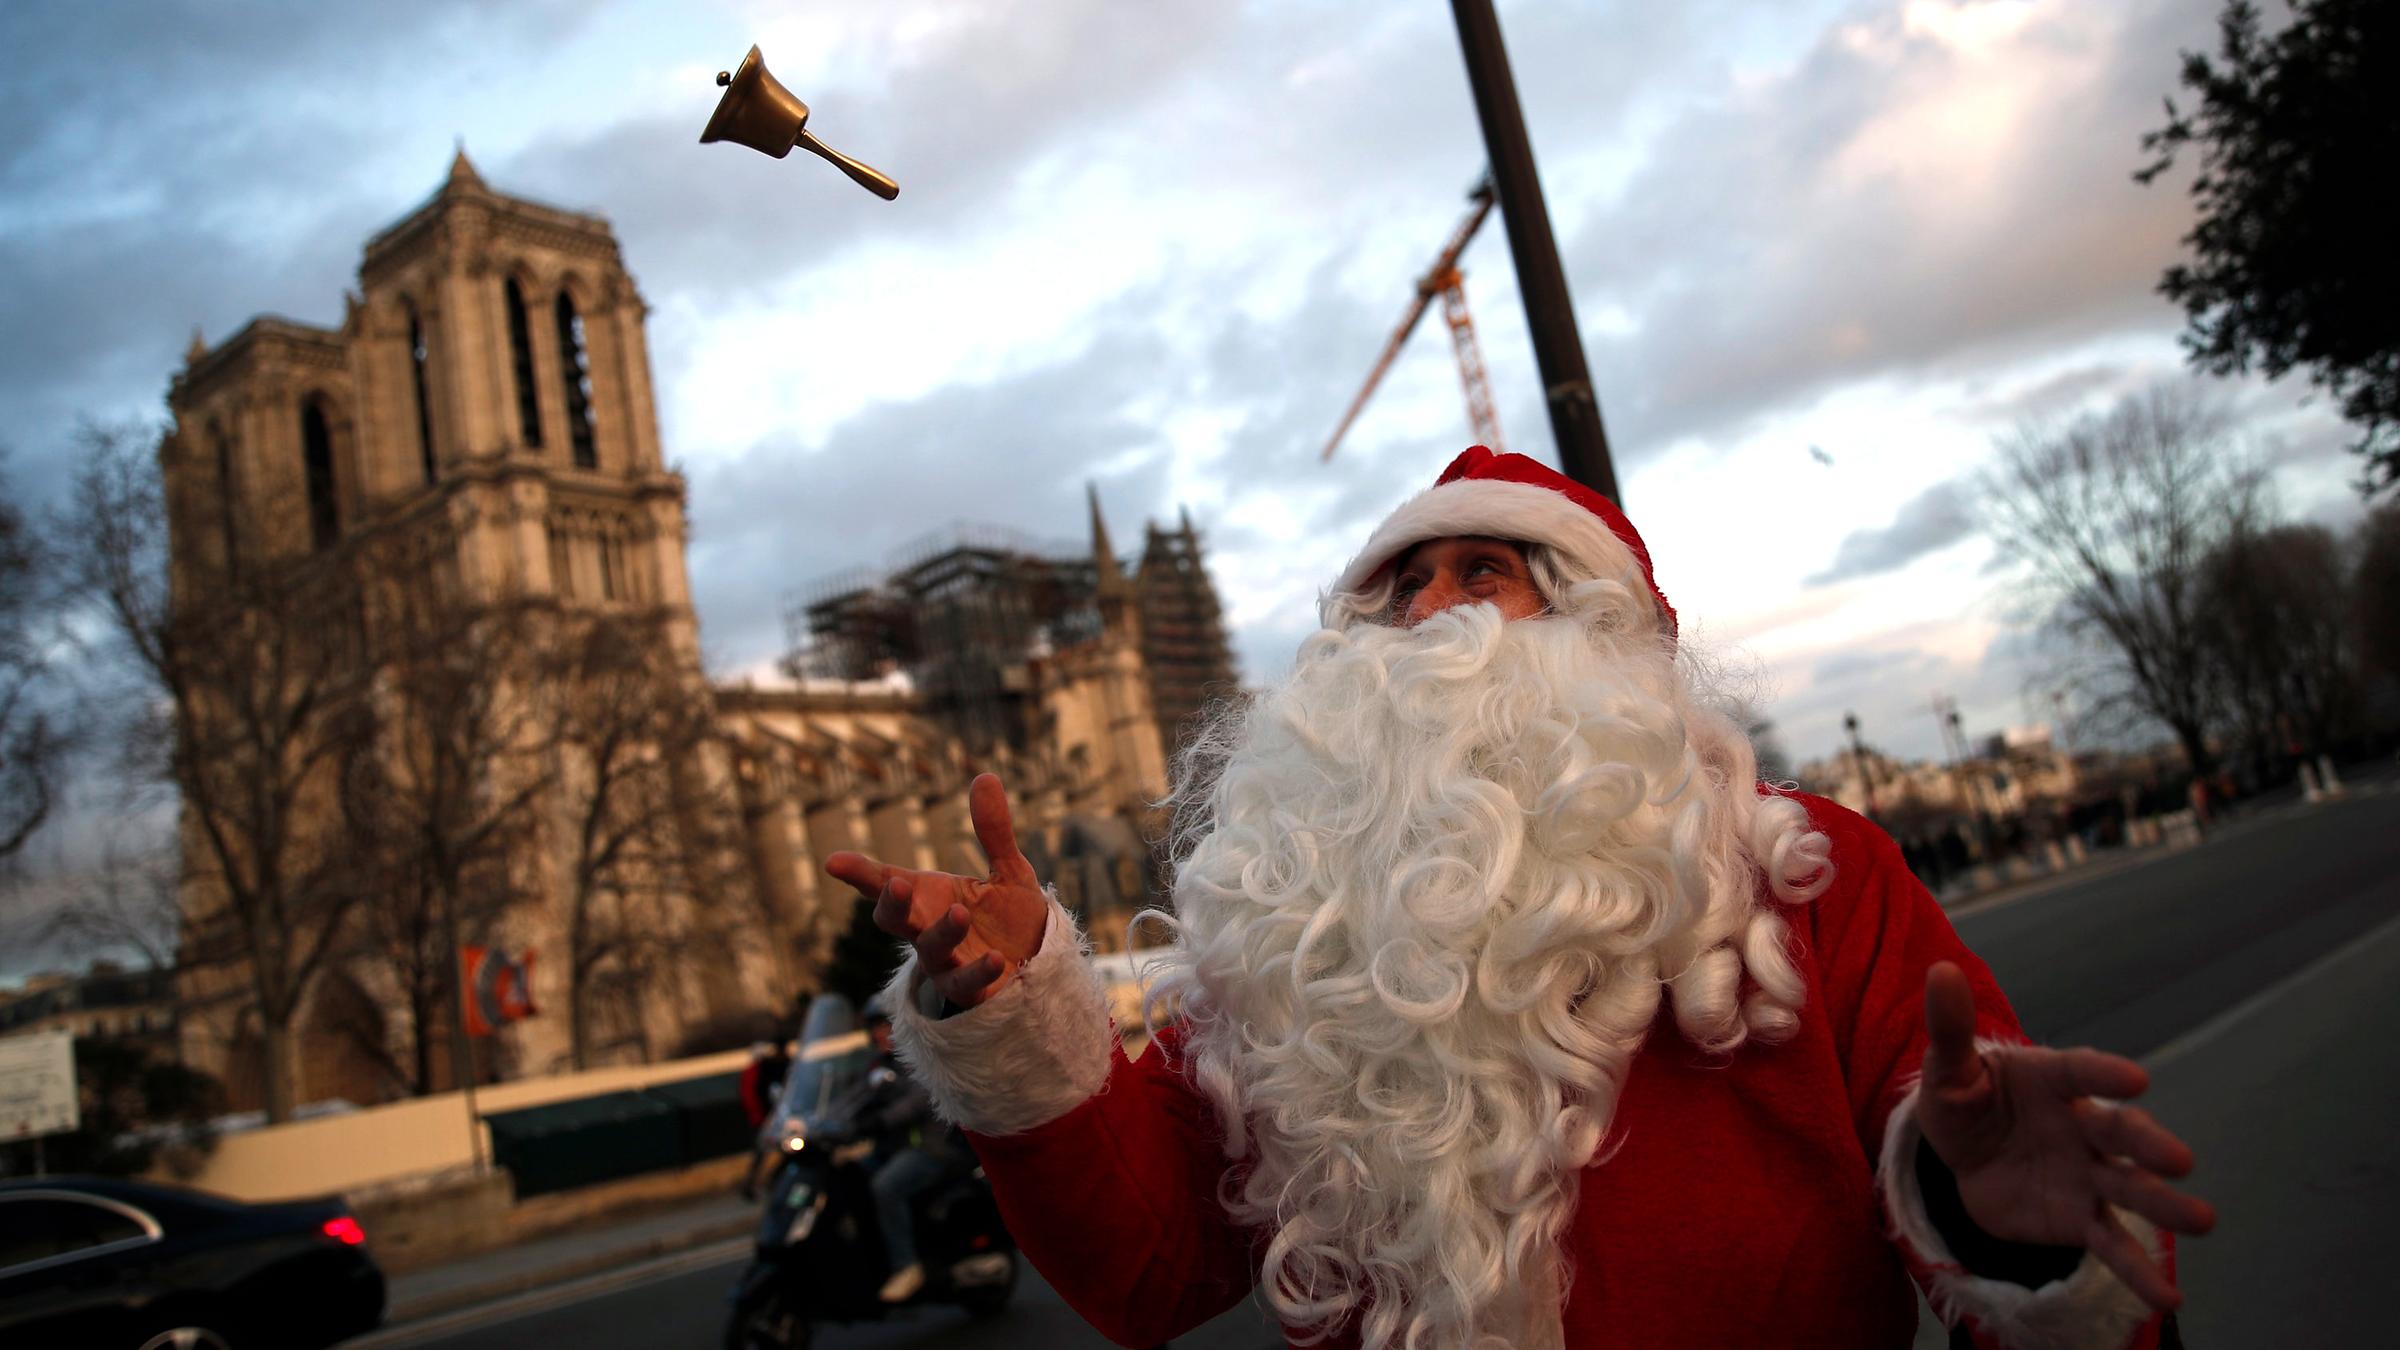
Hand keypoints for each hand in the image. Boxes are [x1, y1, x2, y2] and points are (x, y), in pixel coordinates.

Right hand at [824, 774, 1048, 1009]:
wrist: (1039, 960)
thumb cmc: (1010, 914)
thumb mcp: (1007, 868)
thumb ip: (993, 830)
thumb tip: (986, 776)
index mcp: (928, 896)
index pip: (885, 883)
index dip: (859, 873)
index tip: (833, 862)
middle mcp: (927, 929)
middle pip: (894, 920)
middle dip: (891, 904)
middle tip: (897, 885)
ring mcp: (945, 961)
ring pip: (929, 952)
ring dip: (941, 933)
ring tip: (959, 912)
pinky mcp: (971, 988)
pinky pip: (966, 984)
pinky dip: (978, 972)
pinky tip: (996, 960)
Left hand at [1917, 962, 2215, 1311]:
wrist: (1965, 1156)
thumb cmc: (1964, 1100)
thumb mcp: (1947, 1069)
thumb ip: (1949, 1028)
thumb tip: (1940, 970)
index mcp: (2052, 1080)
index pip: (2082, 1072)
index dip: (2106, 1074)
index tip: (2135, 1080)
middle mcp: (2082, 1125)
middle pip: (2121, 1133)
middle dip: (2150, 1145)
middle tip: (2180, 1160)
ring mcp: (2087, 1172)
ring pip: (2130, 1188)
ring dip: (2165, 1204)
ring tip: (2203, 1220)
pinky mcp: (2079, 1216)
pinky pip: (2110, 1243)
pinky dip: (2138, 1270)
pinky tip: (2168, 1299)